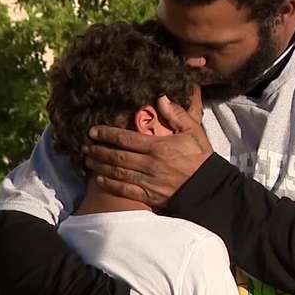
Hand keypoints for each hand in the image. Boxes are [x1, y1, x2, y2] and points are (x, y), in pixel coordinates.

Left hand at [84, 96, 212, 208]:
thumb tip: (160, 98)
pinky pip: (125, 190)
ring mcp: (148, 181)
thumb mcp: (193, 131)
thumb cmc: (201, 158)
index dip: (107, 134)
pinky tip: (100, 180)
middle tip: (85, 146)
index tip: (93, 131)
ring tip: (88, 160)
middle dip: (98, 150)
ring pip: (117, 172)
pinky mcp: (150, 196)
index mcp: (158, 146)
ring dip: (100, 166)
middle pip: (117, 156)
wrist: (210, 187)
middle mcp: (149, 164)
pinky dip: (111, 185)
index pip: (125, 138)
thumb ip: (176, 114)